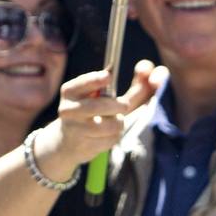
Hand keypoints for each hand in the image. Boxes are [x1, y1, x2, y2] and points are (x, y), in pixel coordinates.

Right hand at [37, 61, 164, 170]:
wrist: (68, 142)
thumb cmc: (92, 112)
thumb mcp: (102, 97)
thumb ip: (126, 85)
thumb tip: (147, 70)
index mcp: (70, 91)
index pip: (82, 83)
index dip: (95, 80)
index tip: (108, 76)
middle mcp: (68, 109)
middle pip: (98, 106)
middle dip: (117, 105)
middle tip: (125, 106)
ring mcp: (74, 128)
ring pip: (108, 125)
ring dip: (118, 123)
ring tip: (114, 121)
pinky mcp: (83, 145)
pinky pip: (109, 139)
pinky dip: (114, 136)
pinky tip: (107, 135)